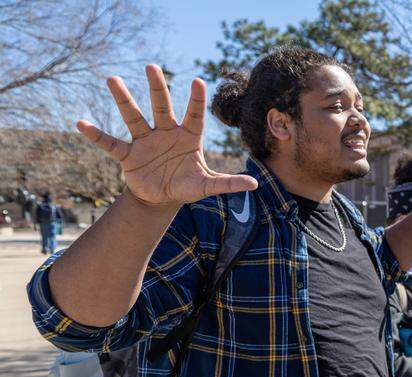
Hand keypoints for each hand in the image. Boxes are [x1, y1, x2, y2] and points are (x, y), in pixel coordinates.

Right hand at [77, 65, 257, 209]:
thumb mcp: (207, 185)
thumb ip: (228, 183)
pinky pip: (110, 143)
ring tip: (113, 79)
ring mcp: (146, 142)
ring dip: (124, 100)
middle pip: (161, 107)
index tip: (197, 80)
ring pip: (134, 117)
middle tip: (152, 66)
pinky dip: (96, 135)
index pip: (194, 115)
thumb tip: (253, 184)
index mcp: (188, 138)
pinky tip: (81, 123)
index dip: (196, 100)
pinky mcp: (128, 155)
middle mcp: (166, 134)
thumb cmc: (186, 186)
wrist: (161, 199)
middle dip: (157, 87)